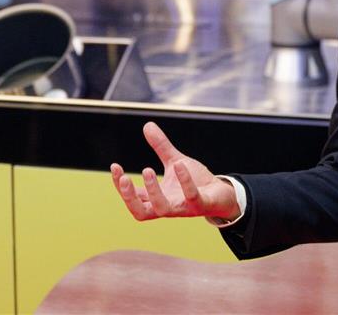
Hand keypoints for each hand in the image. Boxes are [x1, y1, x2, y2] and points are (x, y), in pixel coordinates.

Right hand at [110, 122, 240, 221]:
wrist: (222, 193)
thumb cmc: (196, 182)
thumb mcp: (174, 161)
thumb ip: (161, 147)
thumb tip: (147, 125)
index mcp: (157, 198)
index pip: (133, 198)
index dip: (121, 186)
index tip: (115, 167)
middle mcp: (167, 207)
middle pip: (140, 212)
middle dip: (129, 197)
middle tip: (123, 178)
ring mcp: (183, 208)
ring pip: (162, 208)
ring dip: (153, 191)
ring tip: (147, 170)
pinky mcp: (200, 205)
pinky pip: (191, 197)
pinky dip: (185, 181)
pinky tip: (180, 163)